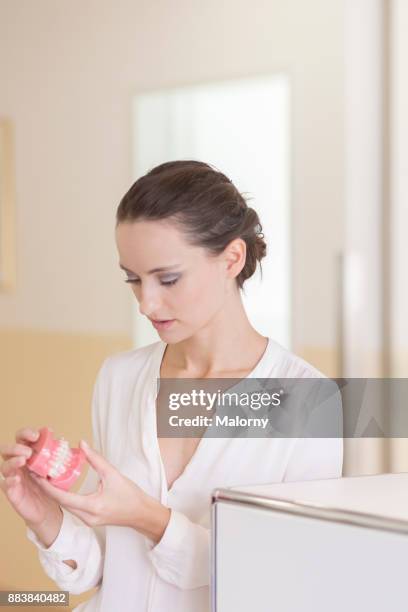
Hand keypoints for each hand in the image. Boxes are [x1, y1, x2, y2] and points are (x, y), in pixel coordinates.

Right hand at [0, 427, 61, 526]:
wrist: (49, 509)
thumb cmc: (51, 485)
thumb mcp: (59, 468)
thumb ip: (65, 456)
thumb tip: (82, 443)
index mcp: (28, 454)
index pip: (21, 438)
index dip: (26, 433)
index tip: (37, 434)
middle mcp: (18, 465)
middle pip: (7, 450)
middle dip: (16, 447)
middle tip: (29, 451)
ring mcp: (14, 478)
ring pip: (5, 467)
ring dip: (13, 462)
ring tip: (23, 460)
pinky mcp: (13, 493)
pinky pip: (5, 486)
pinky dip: (9, 481)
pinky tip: (16, 479)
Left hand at [31, 440, 170, 539]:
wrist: (141, 513)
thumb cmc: (130, 495)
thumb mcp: (113, 473)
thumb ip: (96, 459)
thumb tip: (82, 444)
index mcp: (92, 506)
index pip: (62, 497)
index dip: (47, 486)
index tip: (37, 474)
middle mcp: (86, 517)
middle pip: (60, 502)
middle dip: (47, 488)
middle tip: (37, 472)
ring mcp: (87, 520)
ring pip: (65, 506)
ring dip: (55, 492)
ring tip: (45, 477)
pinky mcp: (89, 519)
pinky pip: (72, 508)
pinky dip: (64, 496)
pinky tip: (60, 486)